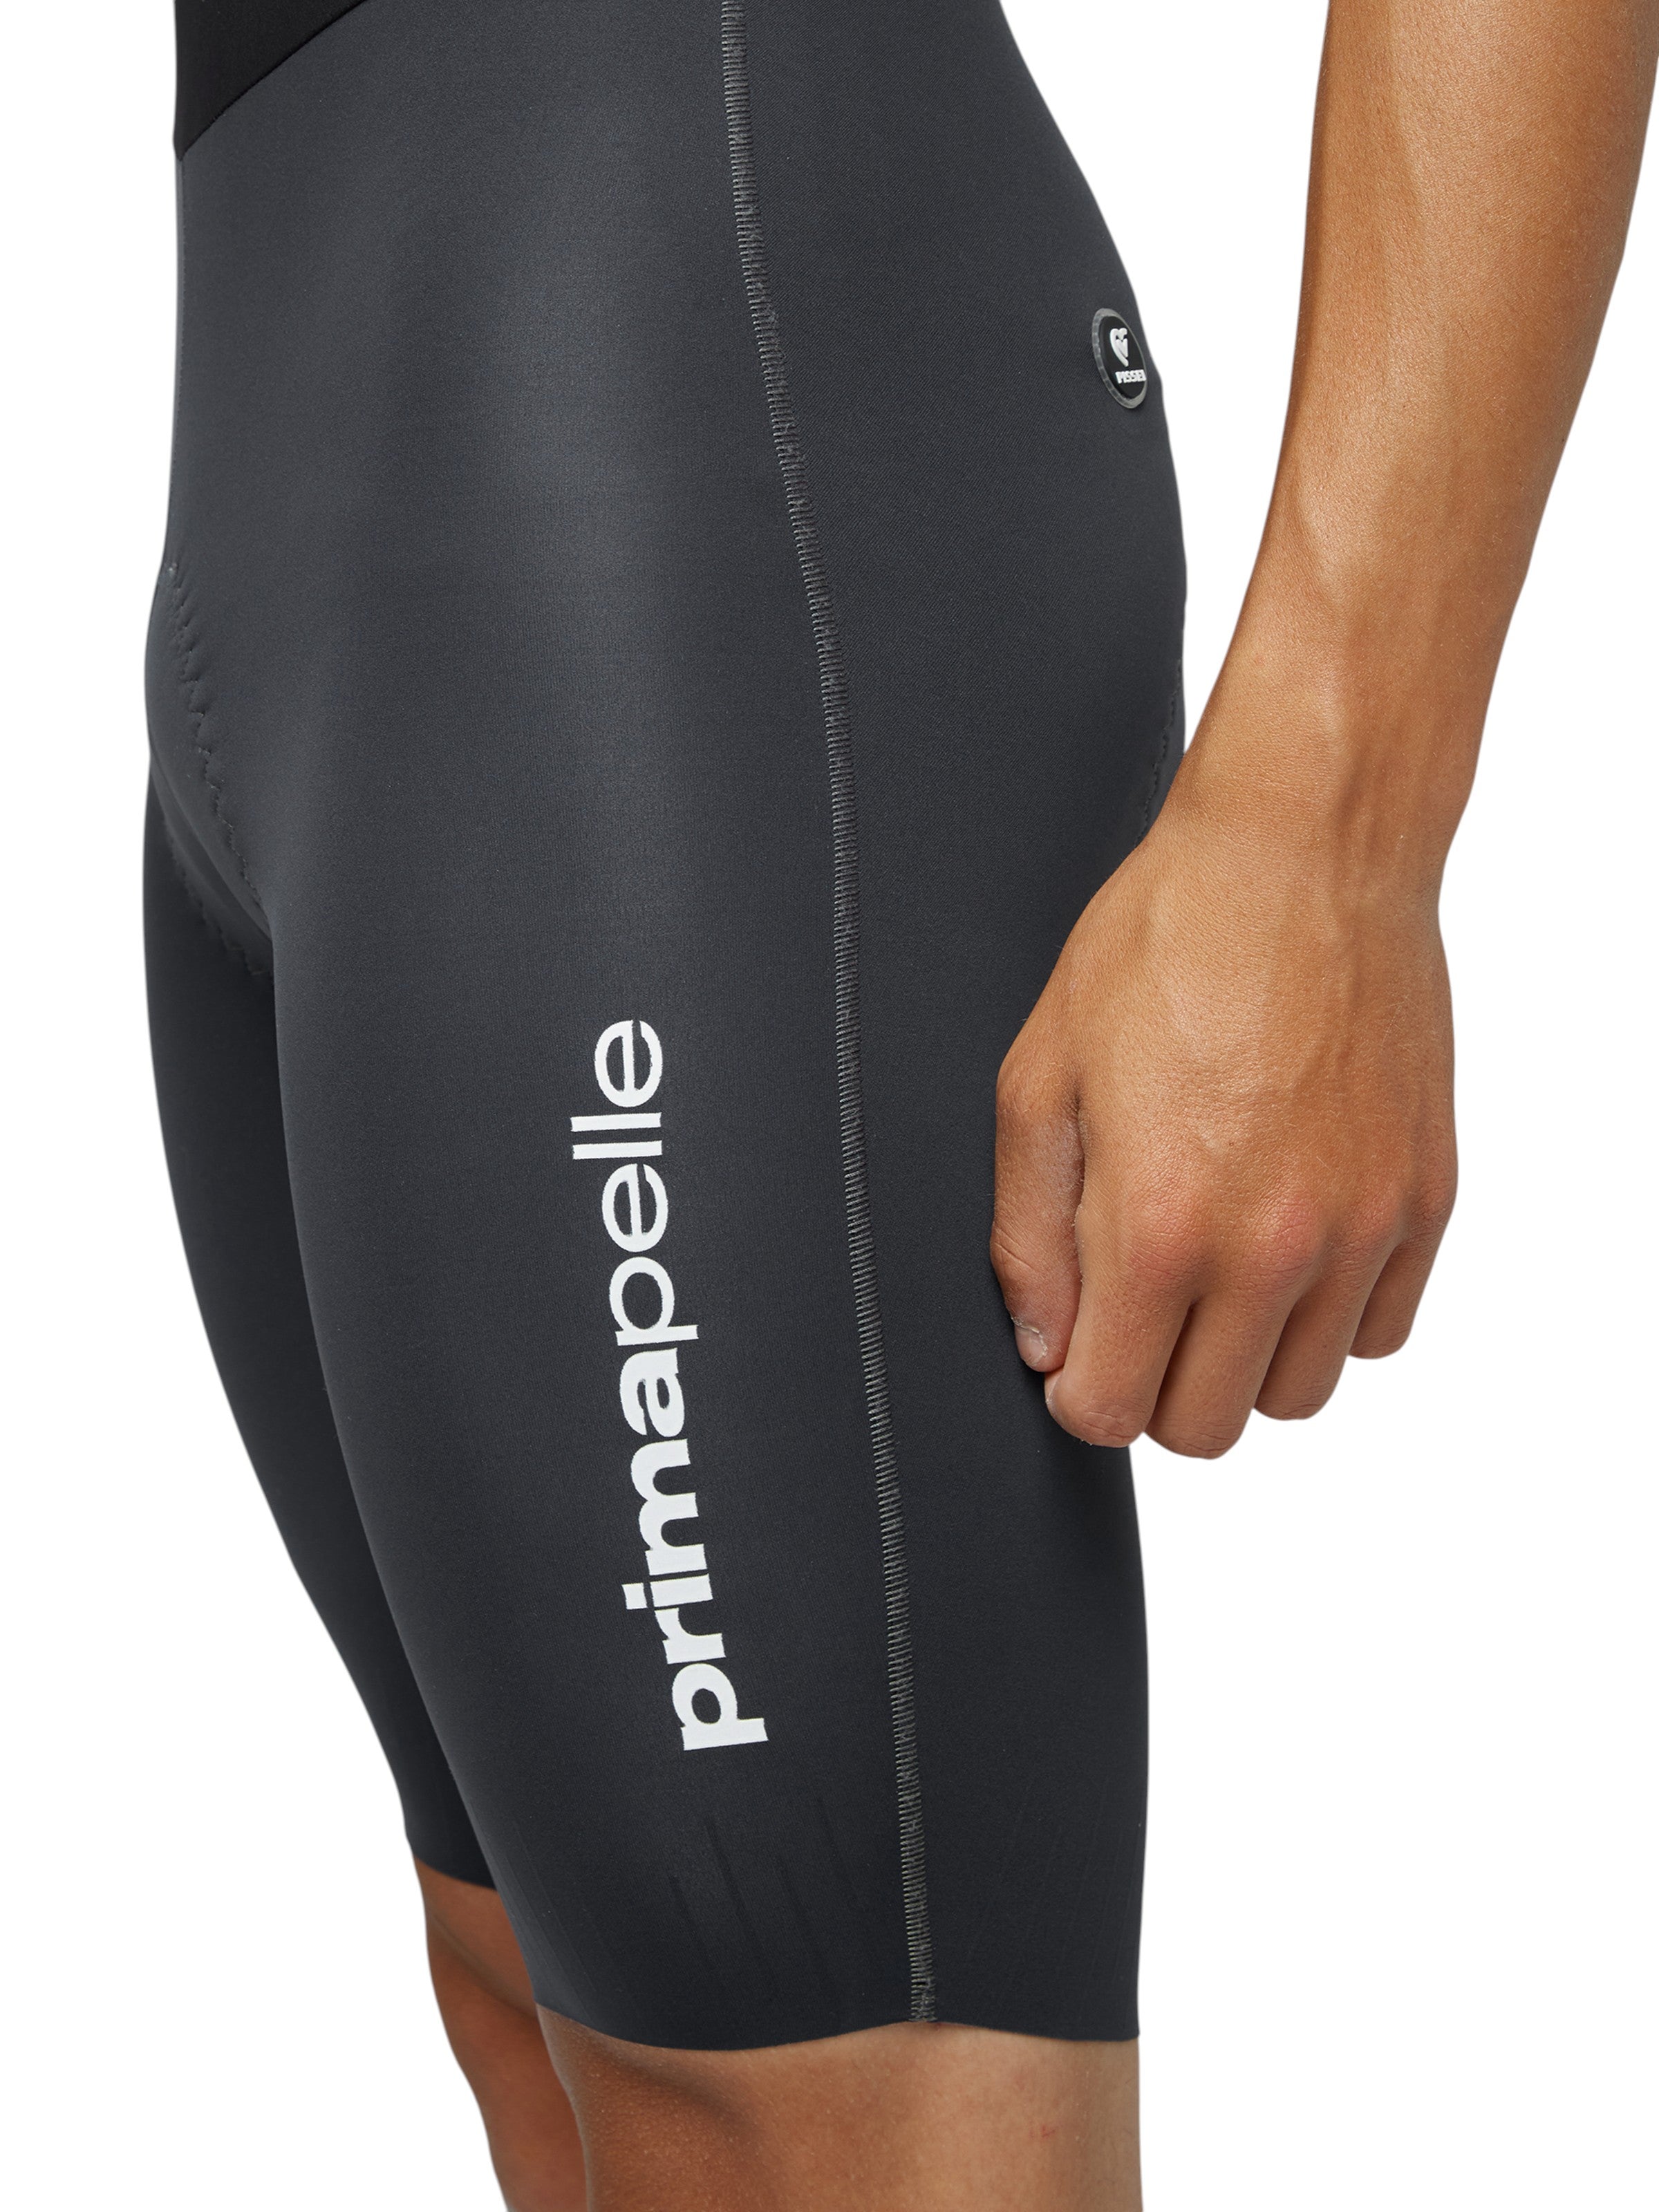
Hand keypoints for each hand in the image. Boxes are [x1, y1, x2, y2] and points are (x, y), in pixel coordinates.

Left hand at [990, 706, 1457, 1458]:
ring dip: (1245, 1358)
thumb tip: (1047, 1348)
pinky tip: (1287, 1240)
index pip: (1111, 1413)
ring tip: (1215, 1269)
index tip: (1077, 1347)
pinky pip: (1378, 1331)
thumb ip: (1028, 1234)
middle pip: (1207, 1427)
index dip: (1078, 1390)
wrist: (1302, 853)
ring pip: (1299, 1394)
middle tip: (1139, 1307)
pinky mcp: (1424, 1198)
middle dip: (1155, 1387)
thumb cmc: (1162, 941)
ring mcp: (1361, 1228)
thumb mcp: (1039, 1078)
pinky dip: (1329, 1315)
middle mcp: (1271, 1246)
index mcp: (1158, 1224)